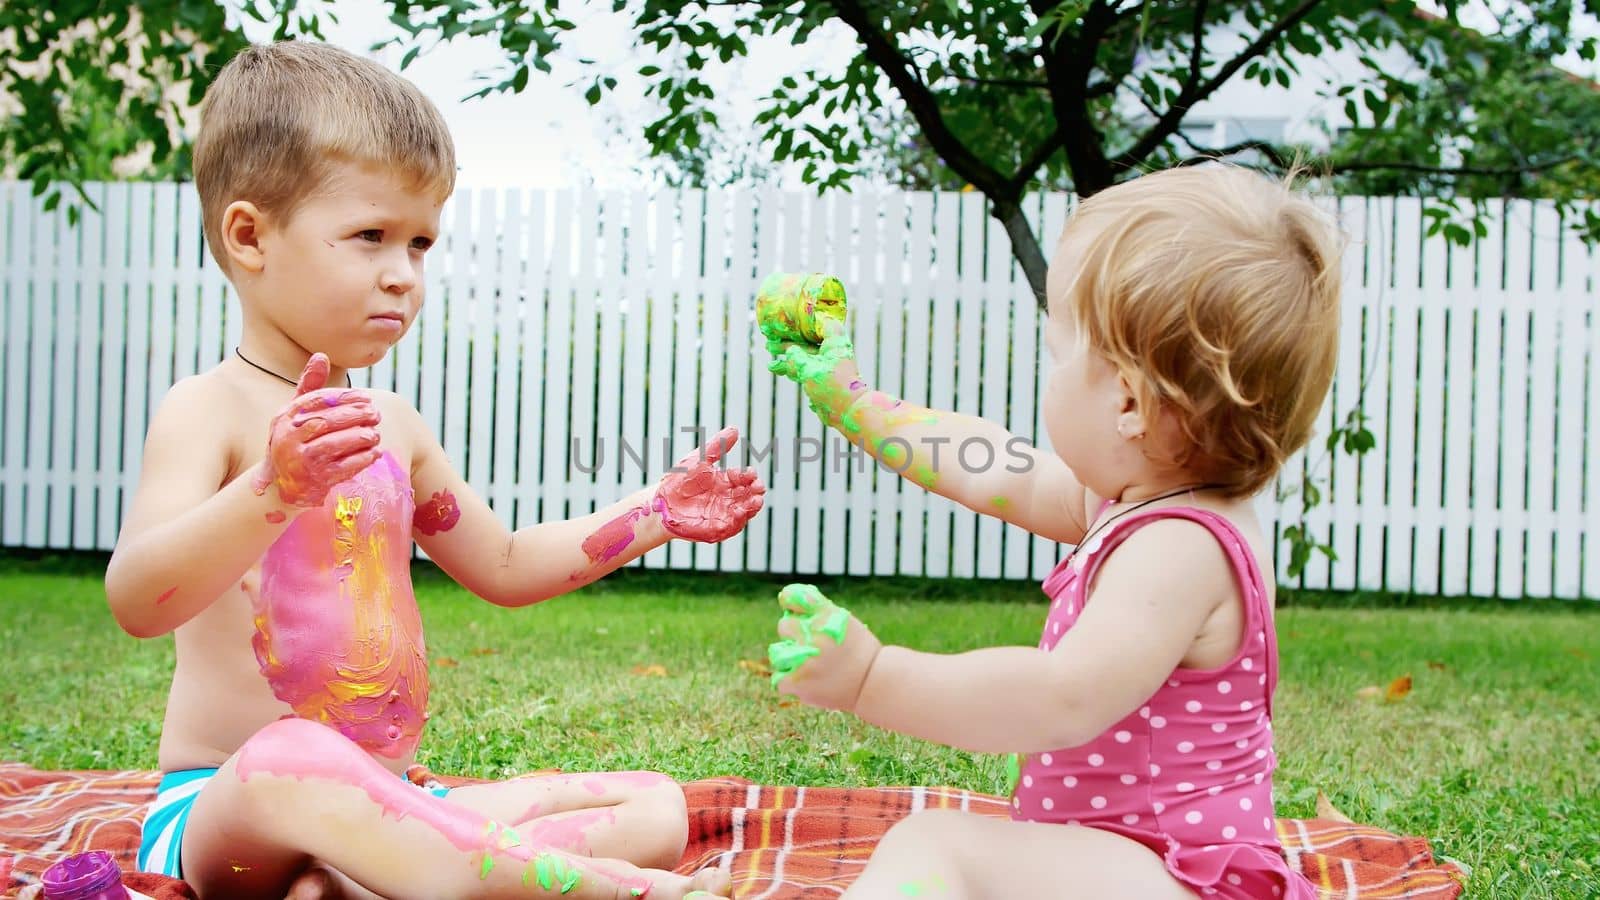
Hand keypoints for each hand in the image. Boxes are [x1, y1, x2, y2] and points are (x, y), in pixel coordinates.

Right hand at [252, 353, 381, 507]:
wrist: (284, 485)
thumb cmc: (296, 440)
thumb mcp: (296, 414)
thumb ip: (310, 387)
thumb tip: (321, 355)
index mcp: (285, 418)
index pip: (318, 401)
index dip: (344, 397)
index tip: (366, 397)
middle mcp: (288, 439)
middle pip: (328, 421)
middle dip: (356, 416)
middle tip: (376, 414)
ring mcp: (301, 461)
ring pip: (335, 445)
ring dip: (361, 437)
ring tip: (375, 434)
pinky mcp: (315, 481)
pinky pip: (343, 468)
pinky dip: (362, 459)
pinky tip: (374, 452)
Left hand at [653, 426, 765, 541]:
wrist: (660, 504)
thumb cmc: (678, 480)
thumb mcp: (698, 460)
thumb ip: (716, 446)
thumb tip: (734, 428)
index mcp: (724, 481)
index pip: (742, 477)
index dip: (748, 475)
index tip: (751, 473)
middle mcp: (727, 498)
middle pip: (748, 494)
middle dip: (755, 490)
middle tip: (758, 486)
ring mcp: (723, 514)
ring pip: (745, 511)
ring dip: (752, 506)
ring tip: (756, 501)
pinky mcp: (717, 529)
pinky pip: (732, 527)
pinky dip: (738, 521)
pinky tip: (740, 513)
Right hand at [766, 325, 867, 426]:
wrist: (847, 412)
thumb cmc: (831, 386)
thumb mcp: (808, 368)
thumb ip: (796, 357)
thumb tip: (790, 351)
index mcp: (833, 343)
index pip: (823, 323)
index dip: (808, 321)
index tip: (791, 321)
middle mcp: (831, 353)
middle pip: (808, 342)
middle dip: (789, 343)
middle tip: (771, 343)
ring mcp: (827, 367)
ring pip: (804, 358)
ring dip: (788, 359)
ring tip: (770, 359)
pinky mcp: (823, 380)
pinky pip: (806, 371)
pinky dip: (793, 370)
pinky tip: (778, 370)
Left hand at [768, 584, 881, 712]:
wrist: (873, 682)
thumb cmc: (858, 650)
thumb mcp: (844, 621)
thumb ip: (818, 609)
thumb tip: (785, 597)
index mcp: (826, 615)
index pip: (790, 597)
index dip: (789, 603)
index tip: (791, 608)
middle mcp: (814, 634)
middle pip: (784, 626)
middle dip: (793, 634)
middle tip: (810, 646)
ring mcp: (804, 658)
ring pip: (778, 653)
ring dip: (789, 658)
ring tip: (809, 665)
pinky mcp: (799, 681)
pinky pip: (780, 679)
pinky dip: (790, 681)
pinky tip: (807, 680)